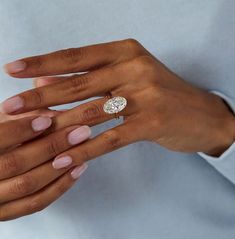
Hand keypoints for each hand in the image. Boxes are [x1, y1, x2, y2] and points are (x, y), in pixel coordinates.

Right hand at [0, 111, 90, 220]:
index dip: (21, 129)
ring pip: (28, 185)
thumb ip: (24, 115)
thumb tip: (57, 114)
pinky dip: (59, 186)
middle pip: (16, 163)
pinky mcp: (7, 212)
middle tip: (78, 132)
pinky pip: (36, 203)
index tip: (46, 120)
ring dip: (59, 166)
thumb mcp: (4, 122)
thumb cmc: (0, 139)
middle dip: (51, 146)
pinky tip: (76, 169)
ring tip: (81, 148)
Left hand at [1, 39, 233, 170]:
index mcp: (126, 52)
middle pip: (77, 84)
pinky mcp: (152, 122)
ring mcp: (145, 95)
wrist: (201, 113)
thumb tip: (46, 81)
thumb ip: (91, 78)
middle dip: (40, 97)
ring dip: (58, 126)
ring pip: (91, 112)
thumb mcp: (128, 77)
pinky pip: (110, 138)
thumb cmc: (160, 93)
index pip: (75, 57)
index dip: (42, 63)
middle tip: (10, 107)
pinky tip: (64, 159)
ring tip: (31, 135)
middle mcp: (134, 68)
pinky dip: (85, 150)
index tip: (13, 69)